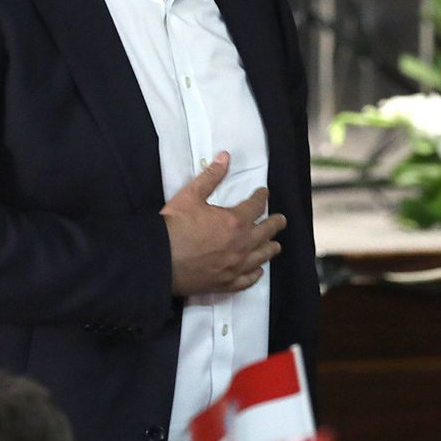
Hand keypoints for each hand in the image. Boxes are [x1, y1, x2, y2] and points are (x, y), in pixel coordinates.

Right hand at [161, 152, 285, 295]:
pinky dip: (255, 274)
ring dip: (270, 248)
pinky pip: (247, 280)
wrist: (158, 260)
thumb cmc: (174, 226)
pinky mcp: (226, 283)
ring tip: (275, 245)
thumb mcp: (190, 195)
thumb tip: (225, 156)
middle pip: (266, 233)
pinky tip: (258, 271)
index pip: (256, 206)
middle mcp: (241, 245)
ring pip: (262, 257)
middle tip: (281, 220)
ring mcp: (235, 266)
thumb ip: (211, 176)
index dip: (261, 197)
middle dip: (275, 223)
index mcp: (235, 222)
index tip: (264, 193)